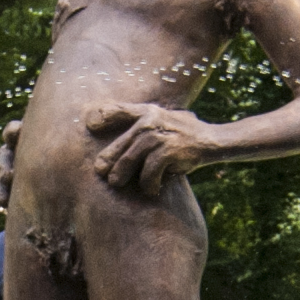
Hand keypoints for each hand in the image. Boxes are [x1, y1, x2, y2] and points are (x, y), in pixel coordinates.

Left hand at [81, 101, 211, 192]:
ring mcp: (157, 136)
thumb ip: (142, 121)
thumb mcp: (162, 119)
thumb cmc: (182, 132)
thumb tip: (113, 132)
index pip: (119, 110)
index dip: (102, 116)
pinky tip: (151, 189)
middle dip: (109, 160)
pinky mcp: (167, 152)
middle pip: (121, 144)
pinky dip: (148, 183)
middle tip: (101, 173)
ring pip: (130, 160)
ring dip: (122, 174)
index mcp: (146, 112)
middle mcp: (149, 121)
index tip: (89, 124)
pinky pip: (148, 172)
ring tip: (117, 183)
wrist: (209, 140)